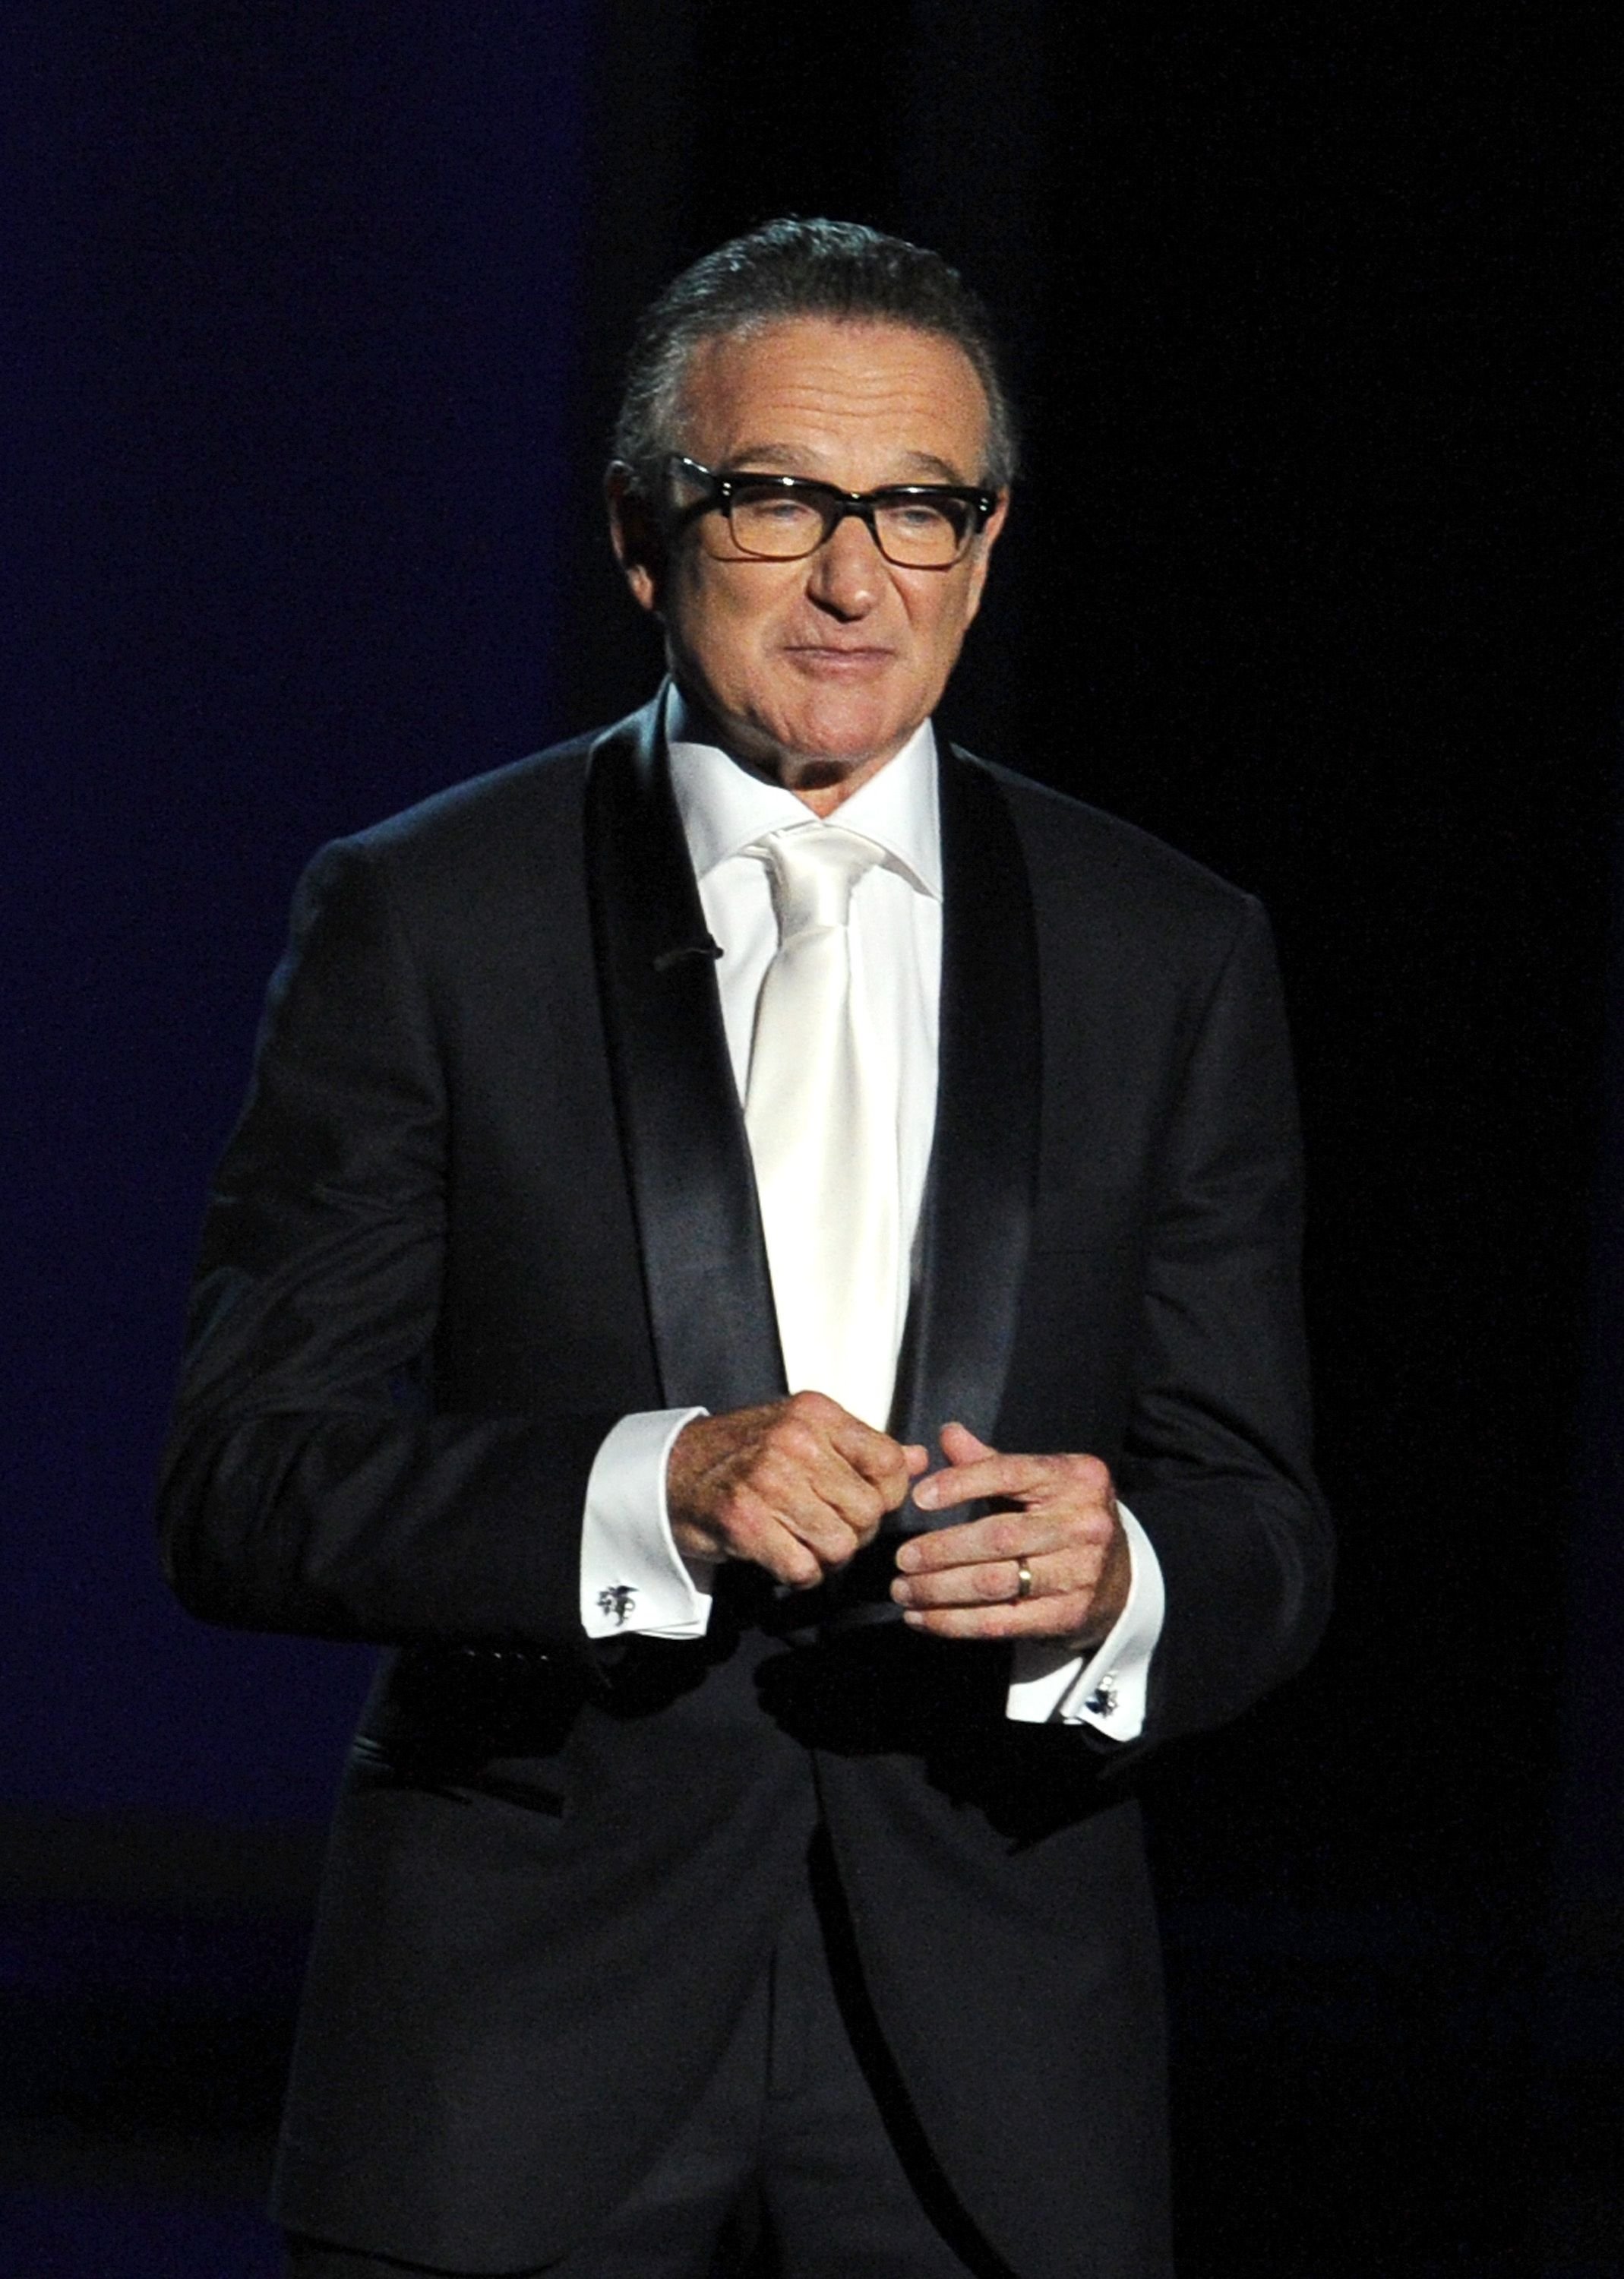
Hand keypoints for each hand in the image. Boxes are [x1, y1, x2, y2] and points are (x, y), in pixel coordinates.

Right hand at [667, 1393, 927, 1589]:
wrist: (672, 1471)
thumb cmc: (743, 1453)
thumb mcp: (805, 1432)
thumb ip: (863, 1447)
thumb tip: (920, 1458)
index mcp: (816, 1413)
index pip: (889, 1462)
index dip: (889, 1495)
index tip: (868, 1503)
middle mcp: (795, 1441)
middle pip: (868, 1512)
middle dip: (856, 1532)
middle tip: (829, 1527)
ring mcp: (767, 1481)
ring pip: (840, 1545)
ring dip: (827, 1557)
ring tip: (805, 1542)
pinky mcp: (744, 1521)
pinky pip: (803, 1569)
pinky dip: (800, 1575)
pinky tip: (784, 1556)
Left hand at [891, 1423, 1130, 1645]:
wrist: (1119, 1577)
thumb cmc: (1063, 1518)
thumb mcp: (1039, 1481)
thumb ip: (991, 1461)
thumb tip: (948, 1434)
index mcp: (1076, 1478)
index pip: (1011, 1474)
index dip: (961, 1483)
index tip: (919, 1498)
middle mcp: (1083, 1524)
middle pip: (999, 1536)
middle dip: (941, 1550)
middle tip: (901, 1558)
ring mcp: (1079, 1573)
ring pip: (995, 1583)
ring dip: (939, 1590)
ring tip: (903, 1590)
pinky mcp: (1068, 1615)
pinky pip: (1001, 1622)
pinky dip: (955, 1623)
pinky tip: (923, 1619)